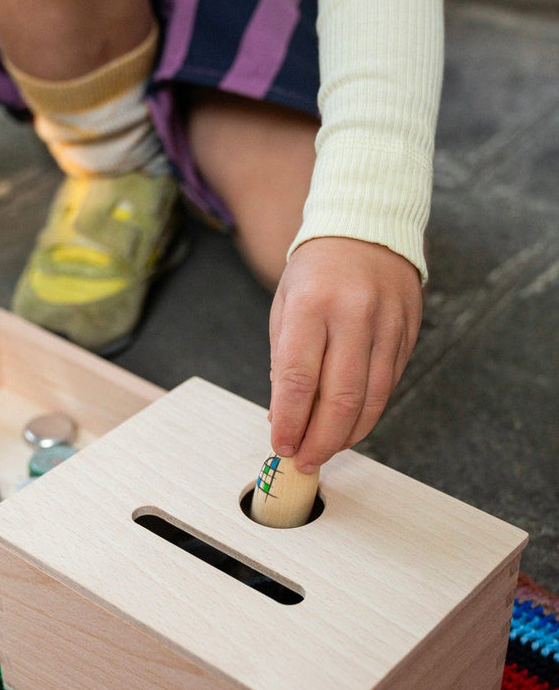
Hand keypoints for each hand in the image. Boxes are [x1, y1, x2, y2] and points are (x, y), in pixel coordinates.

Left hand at [268, 237, 422, 472]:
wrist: (365, 229)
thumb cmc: (315, 272)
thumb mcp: (284, 307)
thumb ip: (283, 362)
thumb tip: (283, 417)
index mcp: (311, 305)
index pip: (296, 378)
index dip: (289, 421)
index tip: (281, 446)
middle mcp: (353, 315)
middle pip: (340, 398)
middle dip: (320, 440)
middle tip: (304, 460)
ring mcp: (387, 324)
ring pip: (371, 399)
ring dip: (347, 435)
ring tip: (325, 450)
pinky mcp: (409, 333)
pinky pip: (388, 386)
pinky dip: (368, 414)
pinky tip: (349, 426)